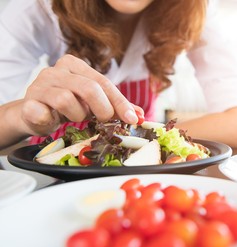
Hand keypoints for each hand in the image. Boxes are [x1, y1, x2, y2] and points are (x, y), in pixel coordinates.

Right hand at [20, 54, 142, 134]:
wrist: (33, 115)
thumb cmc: (66, 107)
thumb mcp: (92, 103)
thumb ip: (114, 106)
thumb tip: (140, 115)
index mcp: (74, 65)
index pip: (103, 82)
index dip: (120, 102)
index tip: (132, 118)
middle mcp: (56, 71)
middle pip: (89, 88)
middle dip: (103, 109)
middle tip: (105, 120)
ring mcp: (39, 85)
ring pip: (67, 100)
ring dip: (76, 115)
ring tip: (73, 118)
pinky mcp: (28, 103)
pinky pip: (41, 111)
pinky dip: (50, 119)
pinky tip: (52, 120)